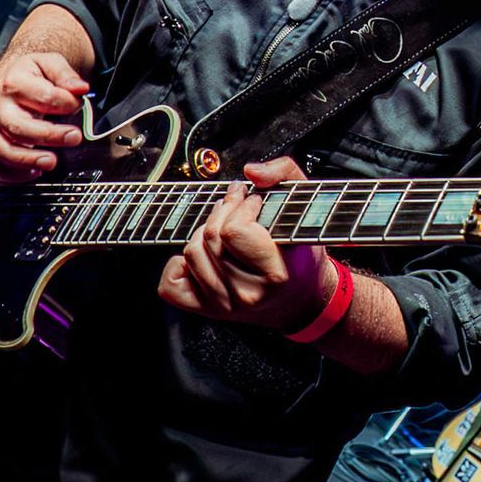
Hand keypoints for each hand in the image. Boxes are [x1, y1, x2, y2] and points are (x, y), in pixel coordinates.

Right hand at [0, 50, 86, 179]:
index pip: (43, 96)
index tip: (78, 103)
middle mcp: (3, 108)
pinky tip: (34, 173)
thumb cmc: (32, 74)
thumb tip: (80, 88)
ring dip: (28, 158)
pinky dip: (13, 174)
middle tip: (73, 136)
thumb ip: (65, 75)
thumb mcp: (50, 63)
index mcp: (15, 83)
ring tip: (51, 161)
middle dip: (48, 135)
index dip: (65, 102)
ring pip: (5, 148)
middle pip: (19, 127)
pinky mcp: (0, 143)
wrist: (12, 79)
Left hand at [158, 157, 330, 330]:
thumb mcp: (308, 206)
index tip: (255, 201)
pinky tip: (203, 253)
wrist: (303, 300)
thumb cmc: (302, 254)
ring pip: (191, 253)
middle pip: (209, 237)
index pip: (233, 231)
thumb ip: (285, 175)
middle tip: (238, 204)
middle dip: (224, 210)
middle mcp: (248, 294)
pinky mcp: (207, 310)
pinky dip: (178, 264)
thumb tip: (251, 171)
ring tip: (224, 225)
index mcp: (276, 273)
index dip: (242, 207)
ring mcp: (225, 305)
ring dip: (204, 231)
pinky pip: (171, 283)